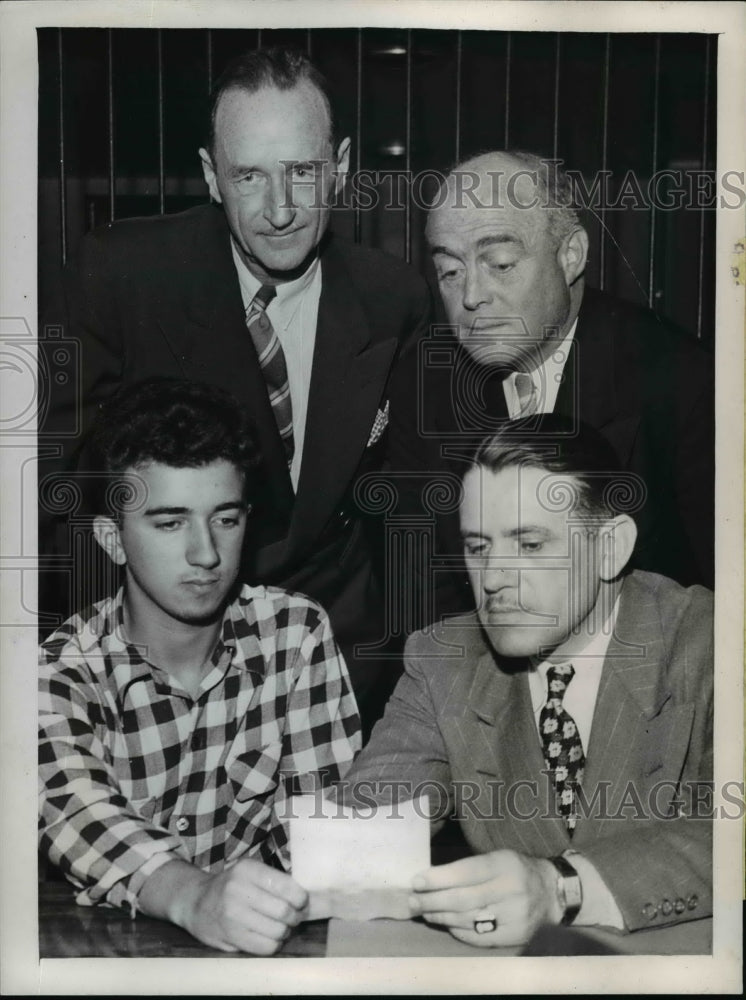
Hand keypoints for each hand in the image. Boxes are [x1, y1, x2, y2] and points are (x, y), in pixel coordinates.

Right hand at [144, 858, 308, 954]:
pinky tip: (268, 937)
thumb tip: (305, 898)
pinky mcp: (229, 936)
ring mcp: (232, 915)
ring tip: (280, 927)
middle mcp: (238, 890)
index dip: (301, 899)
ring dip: (284, 932)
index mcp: (248, 869)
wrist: (196, 902)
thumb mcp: (249, 872)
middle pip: (284, 911)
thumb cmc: (231, 886)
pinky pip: (265, 947)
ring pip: (276, 932)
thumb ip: (274, 881)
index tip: (302, 902)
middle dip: (295, 917)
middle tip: (294, 917)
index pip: (287, 887)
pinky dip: (273, 944)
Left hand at [408, 850, 559, 947]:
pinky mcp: (515, 936)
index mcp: (505, 865)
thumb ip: (470, 867)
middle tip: (413, 901)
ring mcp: (514, 916)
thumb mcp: (498, 858)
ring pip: (468, 920)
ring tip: (425, 912)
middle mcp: (511, 890)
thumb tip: (432, 878)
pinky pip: (479, 937)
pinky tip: (447, 925)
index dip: (438, 878)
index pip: (466, 872)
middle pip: (464, 899)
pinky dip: (459, 931)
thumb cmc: (516, 870)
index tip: (416, 881)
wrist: (551, 893)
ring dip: (441, 917)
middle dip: (433, 900)